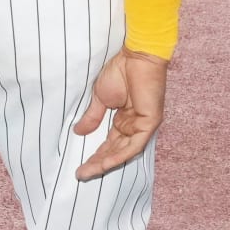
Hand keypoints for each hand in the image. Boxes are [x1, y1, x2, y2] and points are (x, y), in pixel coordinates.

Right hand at [74, 47, 168, 180]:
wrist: (137, 55)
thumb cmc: (121, 70)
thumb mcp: (100, 97)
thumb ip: (92, 116)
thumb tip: (78, 132)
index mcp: (126, 118)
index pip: (110, 143)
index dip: (96, 156)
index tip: (80, 167)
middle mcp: (135, 124)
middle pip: (116, 150)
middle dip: (98, 163)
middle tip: (81, 174)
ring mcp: (144, 124)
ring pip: (124, 151)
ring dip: (106, 163)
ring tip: (88, 172)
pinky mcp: (151, 121)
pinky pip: (134, 145)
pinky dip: (119, 155)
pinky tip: (104, 163)